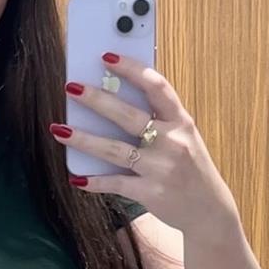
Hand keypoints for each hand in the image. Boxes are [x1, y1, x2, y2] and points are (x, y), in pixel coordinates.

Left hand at [54, 52, 238, 235]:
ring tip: (59, 129)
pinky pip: (116, 183)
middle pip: (129, 116)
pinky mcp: (151, 193)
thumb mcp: (184, 137)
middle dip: (97, 100)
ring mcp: (161, 169)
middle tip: (71, 87)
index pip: (157, 87)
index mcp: (182, 122)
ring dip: (84, 139)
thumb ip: (158, 119)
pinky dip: (94, 181)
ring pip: (115, 150)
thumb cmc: (190, 167)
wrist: (210, 210)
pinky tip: (75, 177)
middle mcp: (173, 142)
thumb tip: (113, 98)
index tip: (107, 57)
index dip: (132, 69)